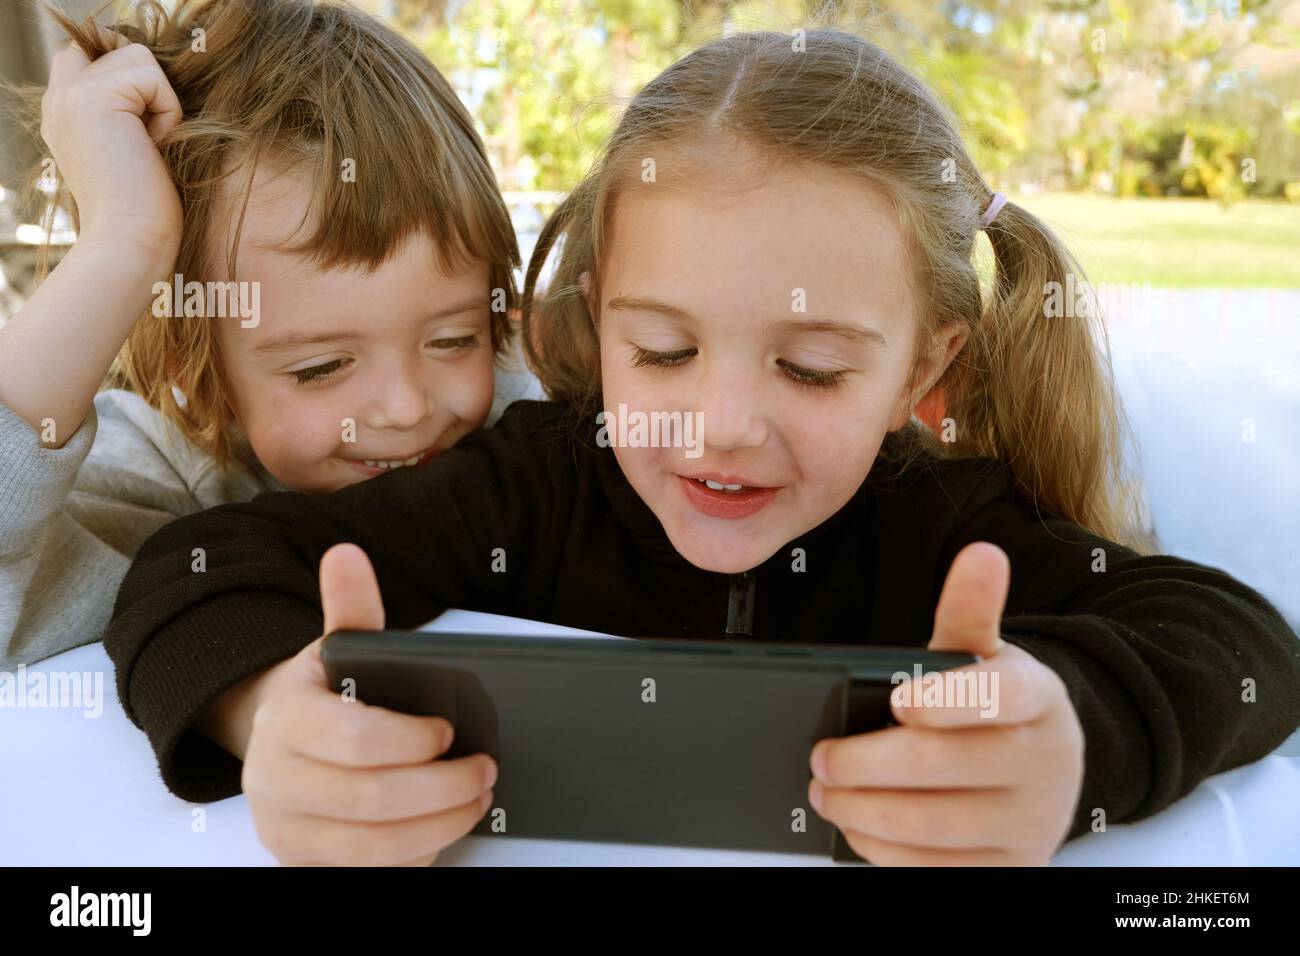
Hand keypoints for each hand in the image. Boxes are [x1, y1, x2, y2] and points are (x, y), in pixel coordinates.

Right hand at [40, 30, 182, 256]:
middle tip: (148, 133)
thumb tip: (150, 80)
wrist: (129, 241)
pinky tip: (153, 148)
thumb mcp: (128, 149)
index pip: (90, 52)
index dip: (130, 73)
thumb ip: (123, 111)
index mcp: (62, 110)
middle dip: (147, 79)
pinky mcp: (93, 96)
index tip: (144, 123)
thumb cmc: (143, 208)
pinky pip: (153, 76)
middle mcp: (59, 97)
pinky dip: (168, 113)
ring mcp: (71, 93)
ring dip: (161, 102)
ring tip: (149, 145)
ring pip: (138, 55)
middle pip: (115, 45)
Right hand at [241, 543, 496, 865]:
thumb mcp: (337, 649)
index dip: (413, 740)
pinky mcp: (305, 864)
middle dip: (443, 787)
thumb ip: (351, 608)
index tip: (450, 729)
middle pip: (372, 799)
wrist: (278, 745)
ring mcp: (286, 829)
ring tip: (476, 799)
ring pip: (373, 848)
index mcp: (285, 719)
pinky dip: (417, 853)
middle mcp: (274, 780)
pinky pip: (370, 872)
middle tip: (485, 770)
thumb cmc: (326, 696)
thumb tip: (347, 554)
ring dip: (440, 825)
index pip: (355, 740)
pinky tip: (444, 826)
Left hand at [808, 542, 1083, 864]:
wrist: (1042, 772)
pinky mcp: (1010, 867)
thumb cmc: (992, 709)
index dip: (946, 700)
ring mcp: (1031, 821)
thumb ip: (969, 611)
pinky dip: (885, 849)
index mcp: (1037, 699)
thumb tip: (982, 555)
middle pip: (948, 765)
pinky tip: (855, 825)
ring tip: (824, 791)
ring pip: (936, 823)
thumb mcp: (983, 658)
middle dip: (868, 763)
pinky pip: (938, 867)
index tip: (896, 700)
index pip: (999, 698)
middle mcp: (1044, 762)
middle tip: (820, 758)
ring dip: (865, 809)